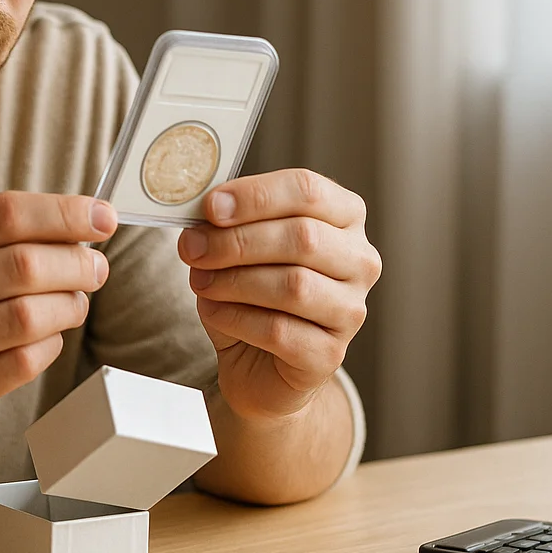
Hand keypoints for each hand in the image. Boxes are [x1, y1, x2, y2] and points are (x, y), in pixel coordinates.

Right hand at [0, 191, 116, 472]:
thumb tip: (71, 226)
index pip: (4, 213)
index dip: (63, 211)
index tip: (101, 217)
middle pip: (24, 262)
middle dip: (78, 262)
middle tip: (96, 268)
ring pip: (30, 313)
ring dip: (70, 305)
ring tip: (76, 303)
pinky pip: (24, 361)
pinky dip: (50, 346)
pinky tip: (47, 339)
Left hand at [178, 168, 379, 421]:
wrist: (258, 363)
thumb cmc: (251, 292)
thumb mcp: (238, 246)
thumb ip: (227, 223)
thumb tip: (205, 212)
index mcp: (343, 216)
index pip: (308, 190)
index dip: (256, 196)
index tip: (210, 207)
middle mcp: (359, 260)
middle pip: (303, 237)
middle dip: (237, 241)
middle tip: (192, 248)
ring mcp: (351, 309)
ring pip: (294, 285)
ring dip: (233, 281)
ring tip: (199, 281)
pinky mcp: (331, 354)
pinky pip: (280, 331)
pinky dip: (235, 318)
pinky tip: (212, 311)